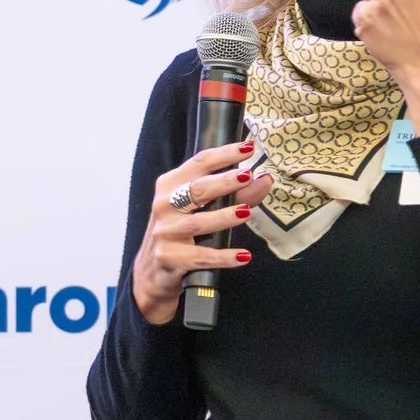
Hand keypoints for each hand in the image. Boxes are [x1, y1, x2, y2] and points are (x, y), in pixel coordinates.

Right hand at [131, 141, 274, 324]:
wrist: (153, 272)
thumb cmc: (181, 233)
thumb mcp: (203, 210)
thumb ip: (236, 195)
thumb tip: (265, 180)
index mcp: (170, 185)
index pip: (199, 163)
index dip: (225, 154)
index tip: (249, 148)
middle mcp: (164, 205)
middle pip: (197, 189)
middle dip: (224, 182)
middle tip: (248, 176)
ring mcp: (165, 232)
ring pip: (198, 222)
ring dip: (224, 217)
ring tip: (246, 212)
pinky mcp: (170, 257)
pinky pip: (202, 256)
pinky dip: (224, 257)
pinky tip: (243, 256)